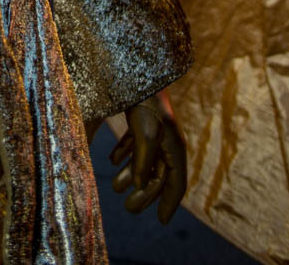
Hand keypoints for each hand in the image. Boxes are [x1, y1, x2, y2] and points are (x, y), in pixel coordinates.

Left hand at [111, 91, 186, 224]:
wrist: (135, 66)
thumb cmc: (144, 101)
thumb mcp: (145, 133)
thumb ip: (143, 161)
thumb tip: (140, 185)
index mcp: (174, 145)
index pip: (177, 183)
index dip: (170, 203)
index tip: (162, 222)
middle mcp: (166, 138)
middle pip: (159, 174)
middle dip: (145, 194)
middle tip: (129, 208)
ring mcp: (153, 126)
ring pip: (145, 158)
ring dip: (132, 175)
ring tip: (115, 187)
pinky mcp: (139, 116)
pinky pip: (134, 141)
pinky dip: (125, 154)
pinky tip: (112, 161)